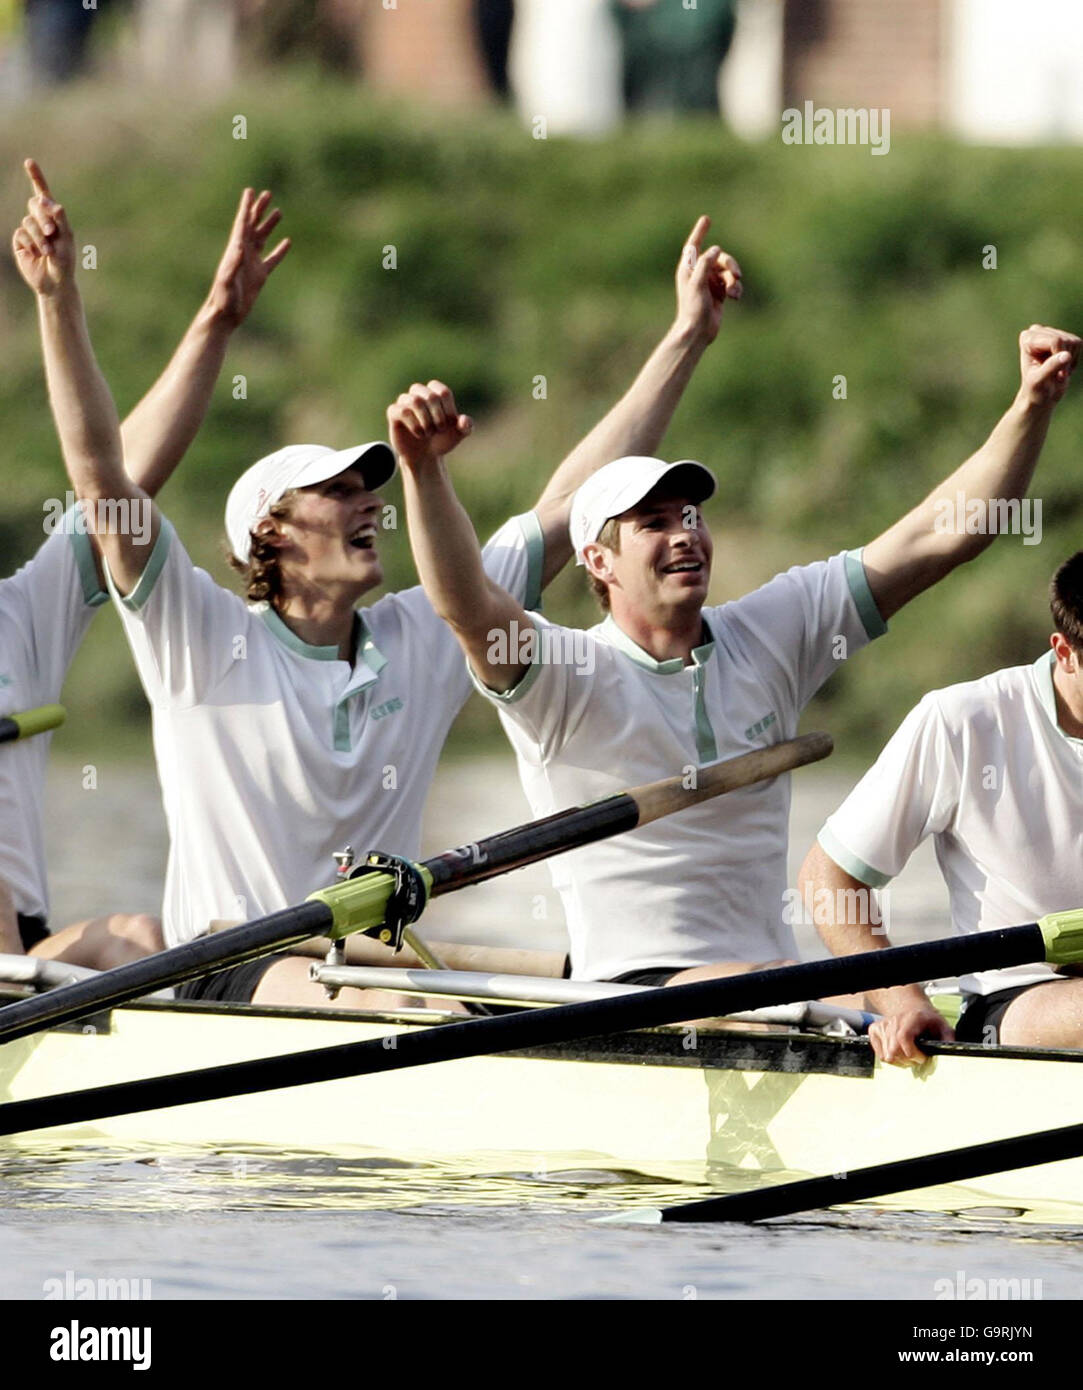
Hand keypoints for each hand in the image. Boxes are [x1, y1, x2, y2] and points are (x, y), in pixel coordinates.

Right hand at [11, 159, 75, 296]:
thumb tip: (55, 204)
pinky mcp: (20, 241)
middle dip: (43, 216)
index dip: (36, 177)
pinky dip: (31, 244)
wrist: (55, 283)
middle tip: (51, 232)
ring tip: (48, 251)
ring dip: (39, 237)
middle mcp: (40, 220)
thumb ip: (60, 222)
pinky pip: (21, 234)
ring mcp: (29, 230)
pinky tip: (38, 254)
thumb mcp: (66, 240)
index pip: (43, 194)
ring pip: (28, 221)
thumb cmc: (65, 262)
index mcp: (54, 217)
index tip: (29, 162)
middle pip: (34, 205)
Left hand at [205, 188, 290, 327]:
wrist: (225, 315)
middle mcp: (243, 254)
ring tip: (278, 212)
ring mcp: (252, 264)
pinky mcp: (259, 276)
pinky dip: (279, 251)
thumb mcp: (227, 281)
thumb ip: (234, 263)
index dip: (246, 208)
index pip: (242, 225)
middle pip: (252, 226)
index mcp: (235, 251)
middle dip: (259, 210)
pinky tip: (287, 242)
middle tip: (267, 194)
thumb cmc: (223, 299)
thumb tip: (241, 246)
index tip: (250, 191)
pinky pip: (272, 260)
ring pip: (262, 239)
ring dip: (269, 226)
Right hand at [387, 381, 472, 468]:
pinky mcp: (394, 413)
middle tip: (439, 430)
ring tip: (428, 433)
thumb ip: (466, 427)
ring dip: (425, 421)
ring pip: (414, 400)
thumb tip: (464, 420)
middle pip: (430, 395)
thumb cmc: (441, 440)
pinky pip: (402, 411)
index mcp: (436, 393)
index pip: (443, 392)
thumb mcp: (457, 435)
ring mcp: (405, 402)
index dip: (448, 410)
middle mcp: (419, 393)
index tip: (449, 424)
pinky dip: (414, 425)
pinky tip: (419, 434)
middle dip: (438, 416)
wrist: (425, 456)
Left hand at [674, 214, 740, 344]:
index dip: (700, 232)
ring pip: (728, 271)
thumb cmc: (693, 308)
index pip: (694, 246)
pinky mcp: (719, 293)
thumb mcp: (698, 284)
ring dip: (734, 280)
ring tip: (734, 293)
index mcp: (689, 269)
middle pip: (719, 258)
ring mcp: (710, 282)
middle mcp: (699, 273)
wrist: (698, 332)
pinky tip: (735, 297)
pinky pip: (732, 283)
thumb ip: (705, 264)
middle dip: (730, 264)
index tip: (706, 219)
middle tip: (736, 274)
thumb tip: (716, 249)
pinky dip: (736, 288)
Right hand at [868, 1004, 953, 1066]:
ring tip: (909, 1056)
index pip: (903, 1038)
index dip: (913, 1053)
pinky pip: (880, 1055)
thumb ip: (948, 1038)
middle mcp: (894, 1021)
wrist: (912, 1009)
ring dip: (900, 1061)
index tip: (923, 1057)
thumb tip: (952, 1050)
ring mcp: (883, 1025)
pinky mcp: (874, 1031)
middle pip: (894, 1051)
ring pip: (887, 1056)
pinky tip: (900, 1053)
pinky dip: (891, 1058)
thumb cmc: (927, 1020)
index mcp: (911, 1019)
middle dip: (908, 1061)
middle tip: (917, 1058)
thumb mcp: (943, 1026)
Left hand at [1017, 324, 1079, 407]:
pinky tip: (1062, 367)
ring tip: (1057, 371)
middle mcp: (1037, 331)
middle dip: (1064, 361)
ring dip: (1069, 362)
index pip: (1056, 341)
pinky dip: (1074, 360)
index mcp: (1027, 338)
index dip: (1059, 358)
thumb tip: (1066, 355)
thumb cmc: (1036, 390)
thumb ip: (1051, 367)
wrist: (1040, 396)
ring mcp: (1051, 332)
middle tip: (1055, 374)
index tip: (1052, 373)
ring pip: (1074, 342)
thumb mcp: (1040, 381)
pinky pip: (1079, 344)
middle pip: (1065, 341)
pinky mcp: (1063, 337)